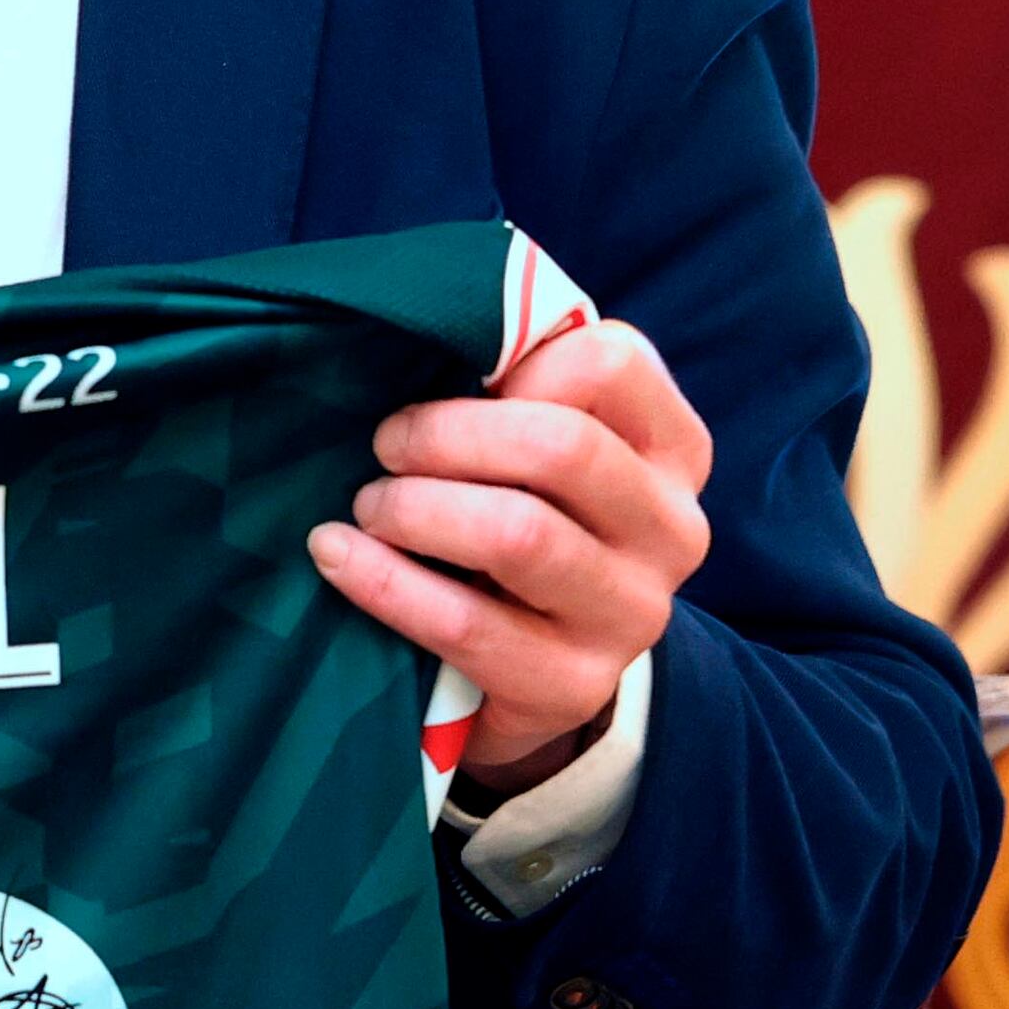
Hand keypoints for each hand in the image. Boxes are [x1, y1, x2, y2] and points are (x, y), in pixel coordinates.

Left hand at [305, 319, 711, 799]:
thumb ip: (516, 380)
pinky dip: (385, 581)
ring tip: (367, 505)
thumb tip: (426, 323)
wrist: (544, 663)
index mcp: (671, 448)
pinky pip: (468, 625)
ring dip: (415, 509)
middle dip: (446, 435)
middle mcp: (671, 529)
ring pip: (519, 535)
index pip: (610, 362)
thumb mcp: (541, 441)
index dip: (511, 357)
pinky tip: (337, 554)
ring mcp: (632, 614)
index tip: (451, 378)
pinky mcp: (574, 685)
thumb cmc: (528, 512)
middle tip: (384, 443)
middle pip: (561, 447)